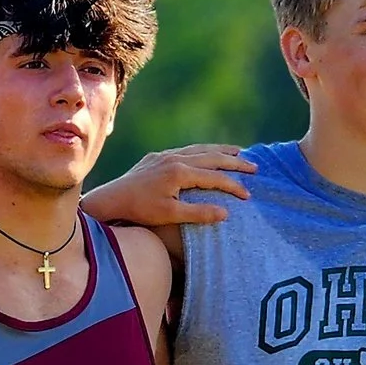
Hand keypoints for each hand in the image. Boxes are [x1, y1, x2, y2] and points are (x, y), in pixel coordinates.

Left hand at [81, 144, 254, 226]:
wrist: (110, 199)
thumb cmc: (140, 211)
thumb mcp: (170, 215)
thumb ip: (198, 213)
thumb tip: (226, 213)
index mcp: (180, 172)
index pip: (215, 177)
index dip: (233, 186)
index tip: (248, 195)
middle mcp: (174, 159)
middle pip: (212, 157)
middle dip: (235, 161)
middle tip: (255, 166)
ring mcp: (165, 155)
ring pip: (199, 149)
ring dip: (220, 151)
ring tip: (239, 152)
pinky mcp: (156, 157)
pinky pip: (186, 150)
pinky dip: (202, 151)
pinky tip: (208, 153)